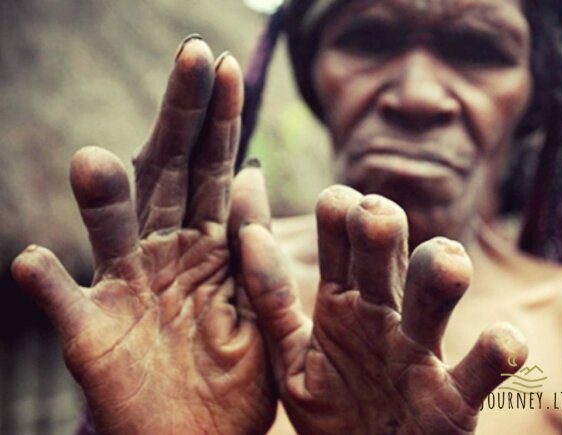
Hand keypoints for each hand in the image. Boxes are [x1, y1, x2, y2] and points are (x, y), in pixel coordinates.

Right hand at [12, 37, 274, 434]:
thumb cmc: (234, 377)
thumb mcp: (255, 304)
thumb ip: (250, 245)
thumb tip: (252, 174)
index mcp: (208, 247)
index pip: (214, 169)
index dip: (219, 119)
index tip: (229, 68)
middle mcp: (164, 254)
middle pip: (169, 174)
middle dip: (180, 118)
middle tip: (192, 57)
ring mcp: (125, 289)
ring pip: (110, 230)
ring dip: (100, 200)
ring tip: (95, 164)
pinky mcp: (91, 334)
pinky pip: (61, 303)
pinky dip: (46, 283)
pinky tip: (34, 262)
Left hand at [239, 185, 527, 434]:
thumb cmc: (327, 410)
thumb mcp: (287, 355)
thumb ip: (269, 298)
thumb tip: (249, 233)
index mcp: (342, 300)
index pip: (340, 237)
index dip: (338, 212)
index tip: (335, 202)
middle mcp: (382, 314)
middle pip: (387, 253)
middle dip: (381, 227)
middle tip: (372, 216)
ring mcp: (419, 352)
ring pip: (435, 297)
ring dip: (440, 274)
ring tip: (444, 260)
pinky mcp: (453, 398)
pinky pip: (482, 369)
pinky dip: (497, 353)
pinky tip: (502, 342)